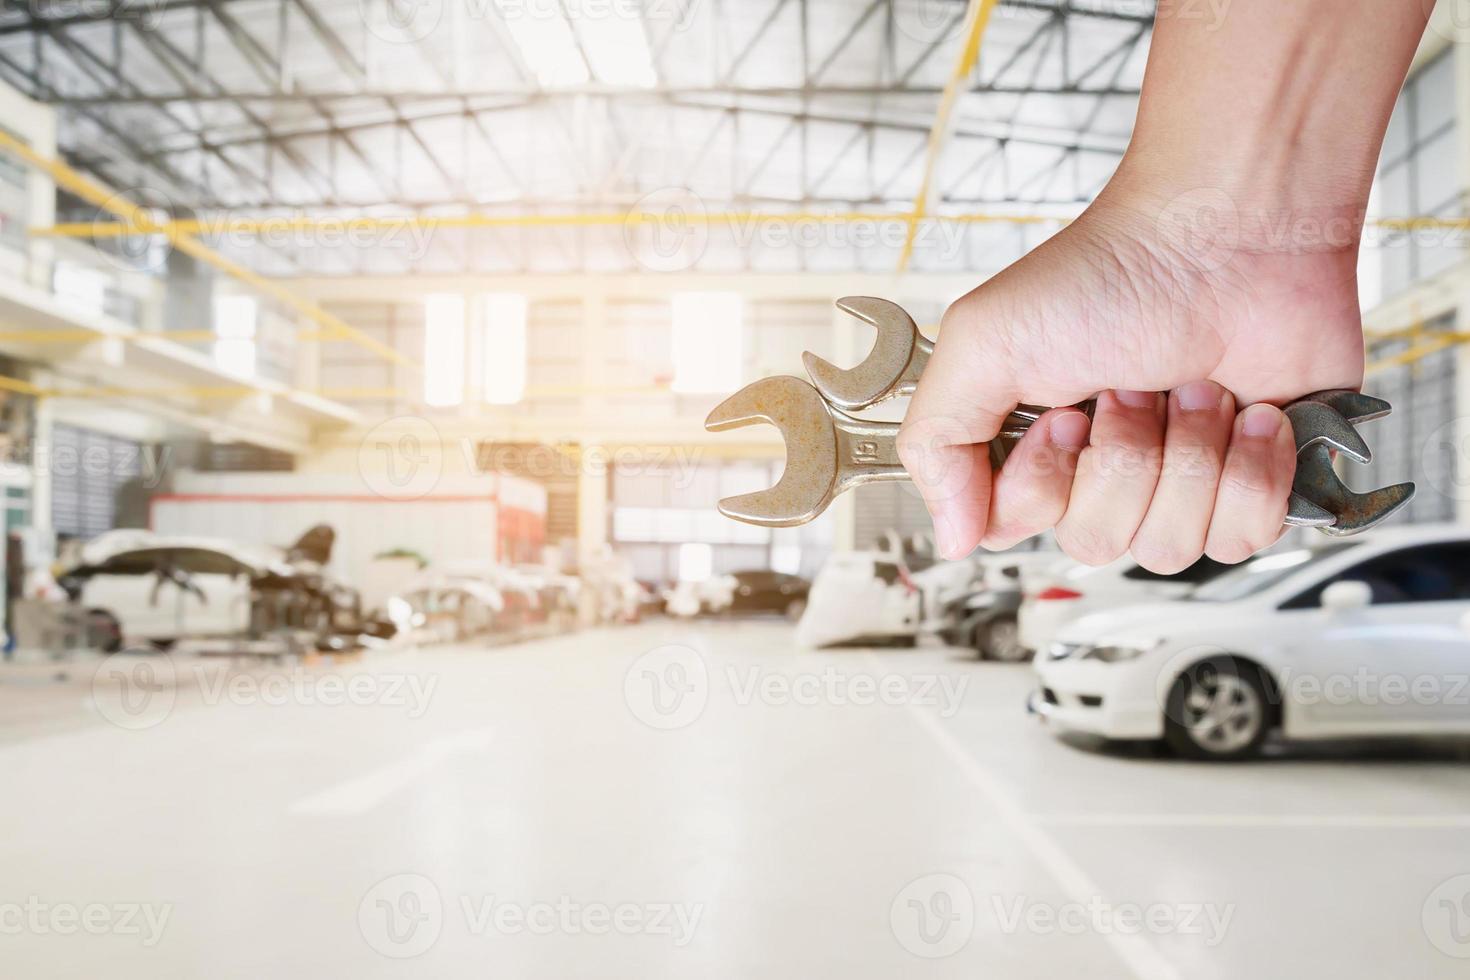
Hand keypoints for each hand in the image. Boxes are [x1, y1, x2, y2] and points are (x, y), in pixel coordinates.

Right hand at [897, 180, 1364, 570]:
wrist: (1235, 233)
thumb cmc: (1116, 271)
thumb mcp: (984, 340)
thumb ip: (937, 443)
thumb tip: (949, 536)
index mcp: (1034, 444)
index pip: (1016, 529)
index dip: (1044, 483)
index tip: (1064, 415)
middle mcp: (1103, 470)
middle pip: (1096, 542)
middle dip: (1124, 459)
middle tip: (1133, 386)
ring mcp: (1180, 481)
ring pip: (1170, 547)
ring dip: (1189, 458)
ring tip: (1193, 388)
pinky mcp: (1253, 482)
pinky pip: (1244, 537)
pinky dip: (1251, 473)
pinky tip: (1250, 414)